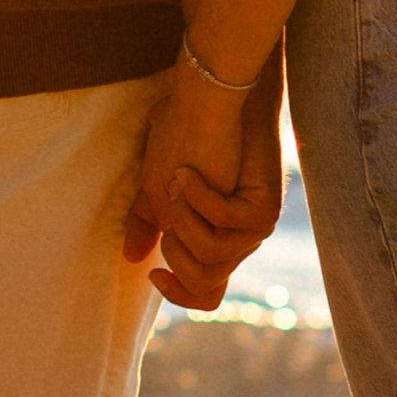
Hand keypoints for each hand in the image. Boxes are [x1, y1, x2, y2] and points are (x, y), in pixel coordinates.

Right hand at [123, 63, 282, 312]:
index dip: (178, 294)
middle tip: (171, 204)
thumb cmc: (188, 138)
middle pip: (205, 284)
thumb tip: (132, 258)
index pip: (205, 294)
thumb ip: (149, 223)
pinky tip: (190, 171)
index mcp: (217, 241)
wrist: (216, 101)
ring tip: (180, 181)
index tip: (154, 273)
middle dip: (175, 247)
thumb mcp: (158, 187)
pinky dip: (199, 198)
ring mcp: (255, 230)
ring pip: (210, 257)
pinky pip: (221, 223)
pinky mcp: (263, 211)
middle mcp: (240, 242)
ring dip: (184, 220)